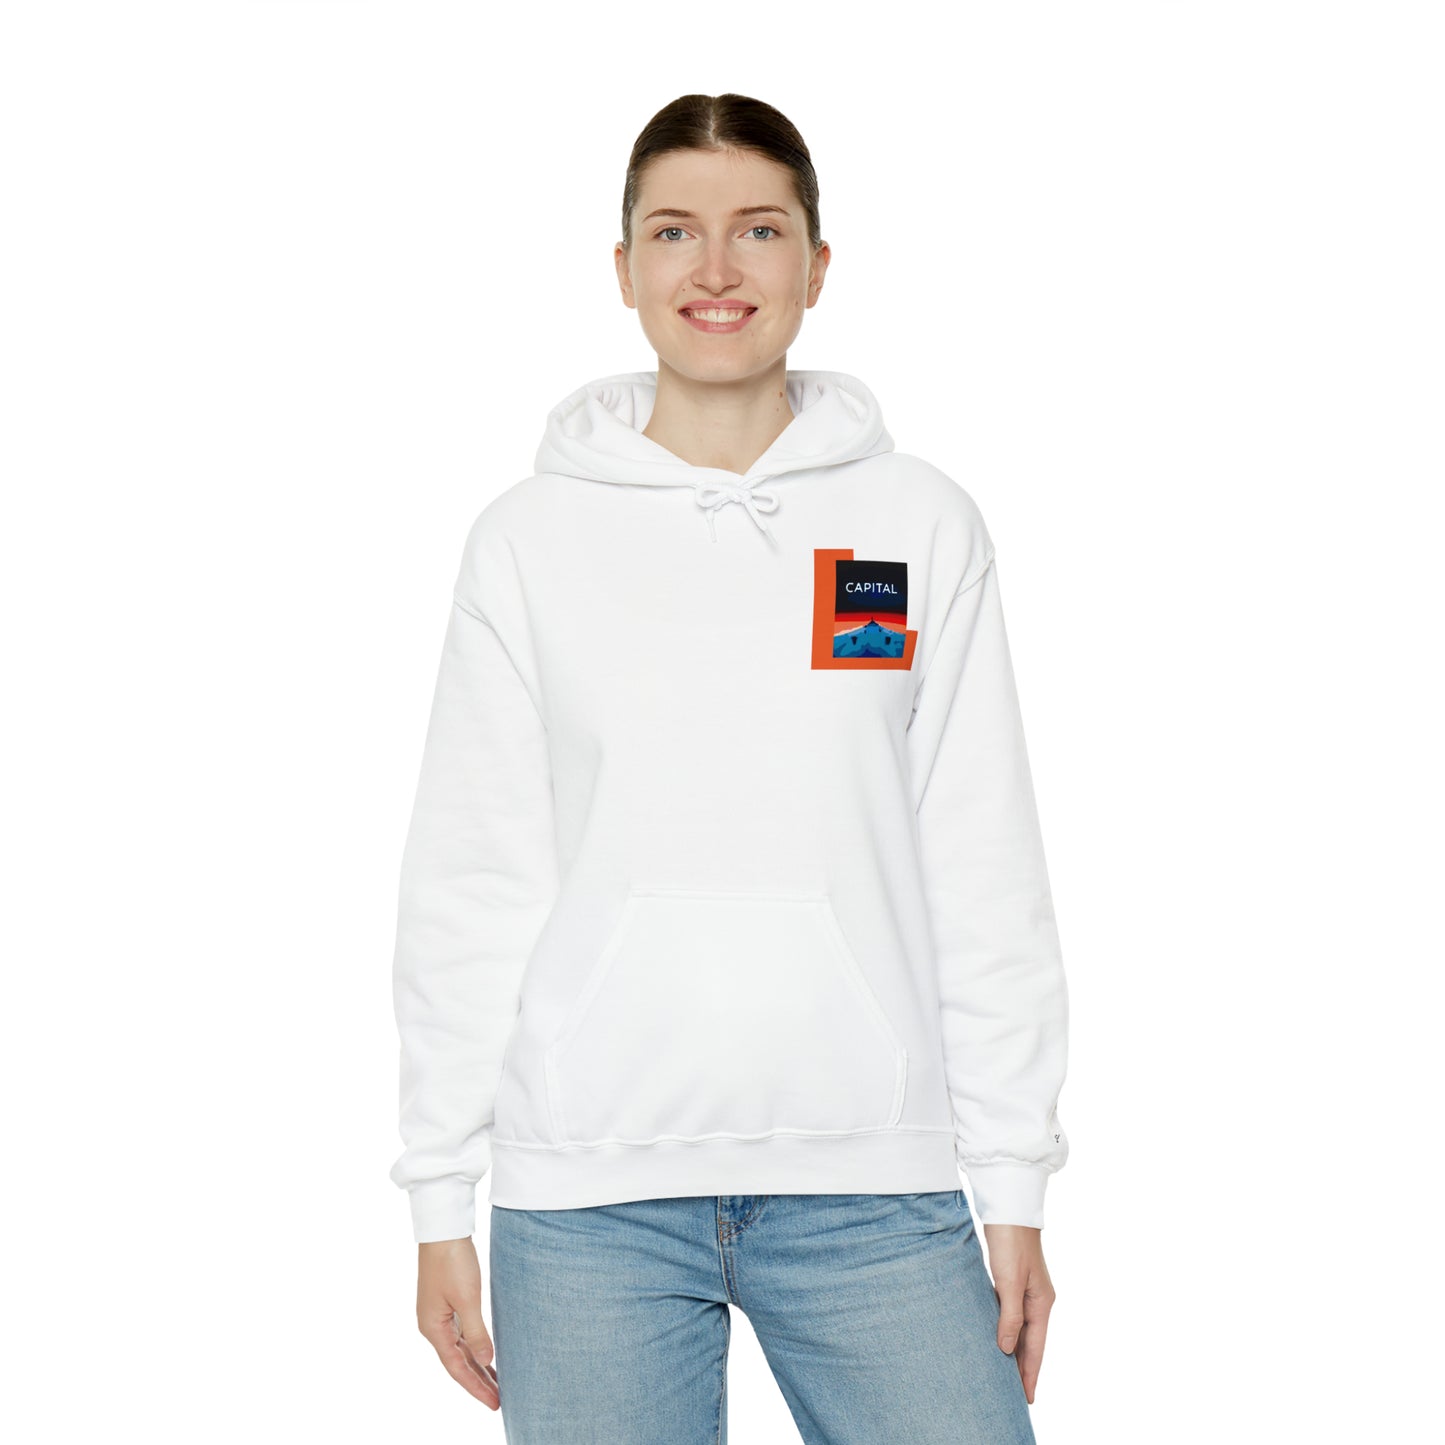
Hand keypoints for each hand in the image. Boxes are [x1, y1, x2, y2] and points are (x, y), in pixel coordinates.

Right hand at [415, 1237, 498, 1408]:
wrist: (443, 1229)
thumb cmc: (453, 1261)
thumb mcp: (468, 1298)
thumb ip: (476, 1333)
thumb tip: (486, 1361)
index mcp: (433, 1329)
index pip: (457, 1368)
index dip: (476, 1387)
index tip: (495, 1403)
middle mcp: (433, 1326)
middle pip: (457, 1362)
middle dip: (478, 1382)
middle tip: (499, 1400)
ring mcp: (438, 1315)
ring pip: (460, 1349)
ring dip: (477, 1366)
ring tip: (496, 1383)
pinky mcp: (446, 1302)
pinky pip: (461, 1335)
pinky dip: (474, 1347)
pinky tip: (486, 1354)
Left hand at [980, 1223, 1055, 1403]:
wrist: (1009, 1206)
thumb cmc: (1010, 1241)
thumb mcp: (1009, 1281)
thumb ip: (1009, 1316)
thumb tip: (1007, 1349)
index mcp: (1042, 1303)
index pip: (1036, 1349)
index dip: (1029, 1374)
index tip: (1026, 1399)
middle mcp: (1038, 1299)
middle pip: (1032, 1342)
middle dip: (1024, 1368)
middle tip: (1015, 1395)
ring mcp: (1027, 1289)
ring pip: (1022, 1328)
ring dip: (1015, 1350)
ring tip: (1006, 1373)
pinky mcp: (1014, 1279)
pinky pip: (1012, 1314)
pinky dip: (1007, 1330)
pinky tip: (998, 1336)